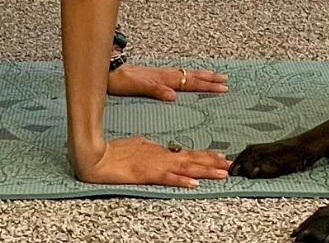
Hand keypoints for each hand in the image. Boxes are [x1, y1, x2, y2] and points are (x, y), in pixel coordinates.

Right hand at [73, 134, 231, 187]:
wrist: (96, 156)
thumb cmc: (114, 151)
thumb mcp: (136, 145)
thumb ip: (149, 147)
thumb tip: (157, 147)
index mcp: (159, 151)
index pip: (187, 153)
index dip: (205, 156)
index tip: (221, 157)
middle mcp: (161, 157)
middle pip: (192, 160)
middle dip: (213, 163)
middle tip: (232, 165)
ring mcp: (155, 165)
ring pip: (185, 168)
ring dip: (205, 171)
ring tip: (222, 173)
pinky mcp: (146, 175)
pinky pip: (167, 179)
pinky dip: (181, 181)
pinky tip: (193, 184)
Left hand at [108, 63, 228, 99]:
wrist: (109, 72)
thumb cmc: (121, 81)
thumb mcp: (137, 86)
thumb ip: (155, 90)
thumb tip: (173, 95)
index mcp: (164, 78)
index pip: (190, 81)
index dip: (206, 85)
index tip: (222, 87)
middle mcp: (165, 75)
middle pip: (192, 76)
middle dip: (209, 79)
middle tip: (225, 80)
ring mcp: (161, 74)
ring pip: (186, 73)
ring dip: (201, 75)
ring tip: (214, 75)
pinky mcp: (156, 75)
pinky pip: (178, 74)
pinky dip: (189, 75)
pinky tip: (188, 77)